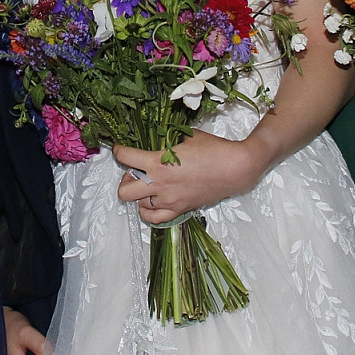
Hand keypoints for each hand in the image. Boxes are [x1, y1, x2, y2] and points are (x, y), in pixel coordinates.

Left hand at [114, 129, 266, 222]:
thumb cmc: (213, 149)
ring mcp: (169, 200)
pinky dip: (149, 210)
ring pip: (138, 204)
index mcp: (159, 162)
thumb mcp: (186, 136)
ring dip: (140, 194)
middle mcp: (160, 184)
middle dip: (125, 179)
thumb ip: (167, 140)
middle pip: (124, 190)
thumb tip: (156, 137)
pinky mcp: (179, 209)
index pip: (125, 157)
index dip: (119, 150)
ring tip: (149, 184)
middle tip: (135, 171)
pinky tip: (154, 200)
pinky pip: (154, 218)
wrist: (235, 168)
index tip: (121, 149)